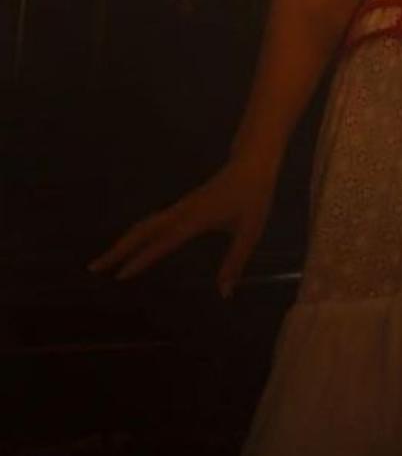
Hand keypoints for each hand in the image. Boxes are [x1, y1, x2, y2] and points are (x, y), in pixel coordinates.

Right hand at [86, 156, 277, 297]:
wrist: (253, 162)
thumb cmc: (253, 196)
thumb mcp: (250, 231)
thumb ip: (235, 262)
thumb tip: (224, 293)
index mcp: (194, 220)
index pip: (162, 242)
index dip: (140, 259)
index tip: (119, 275)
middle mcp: (181, 212)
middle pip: (142, 230)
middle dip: (118, 249)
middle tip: (94, 268)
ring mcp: (180, 206)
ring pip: (145, 224)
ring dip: (125, 240)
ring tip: (106, 259)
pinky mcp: (183, 205)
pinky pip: (154, 220)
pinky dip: (138, 233)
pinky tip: (136, 243)